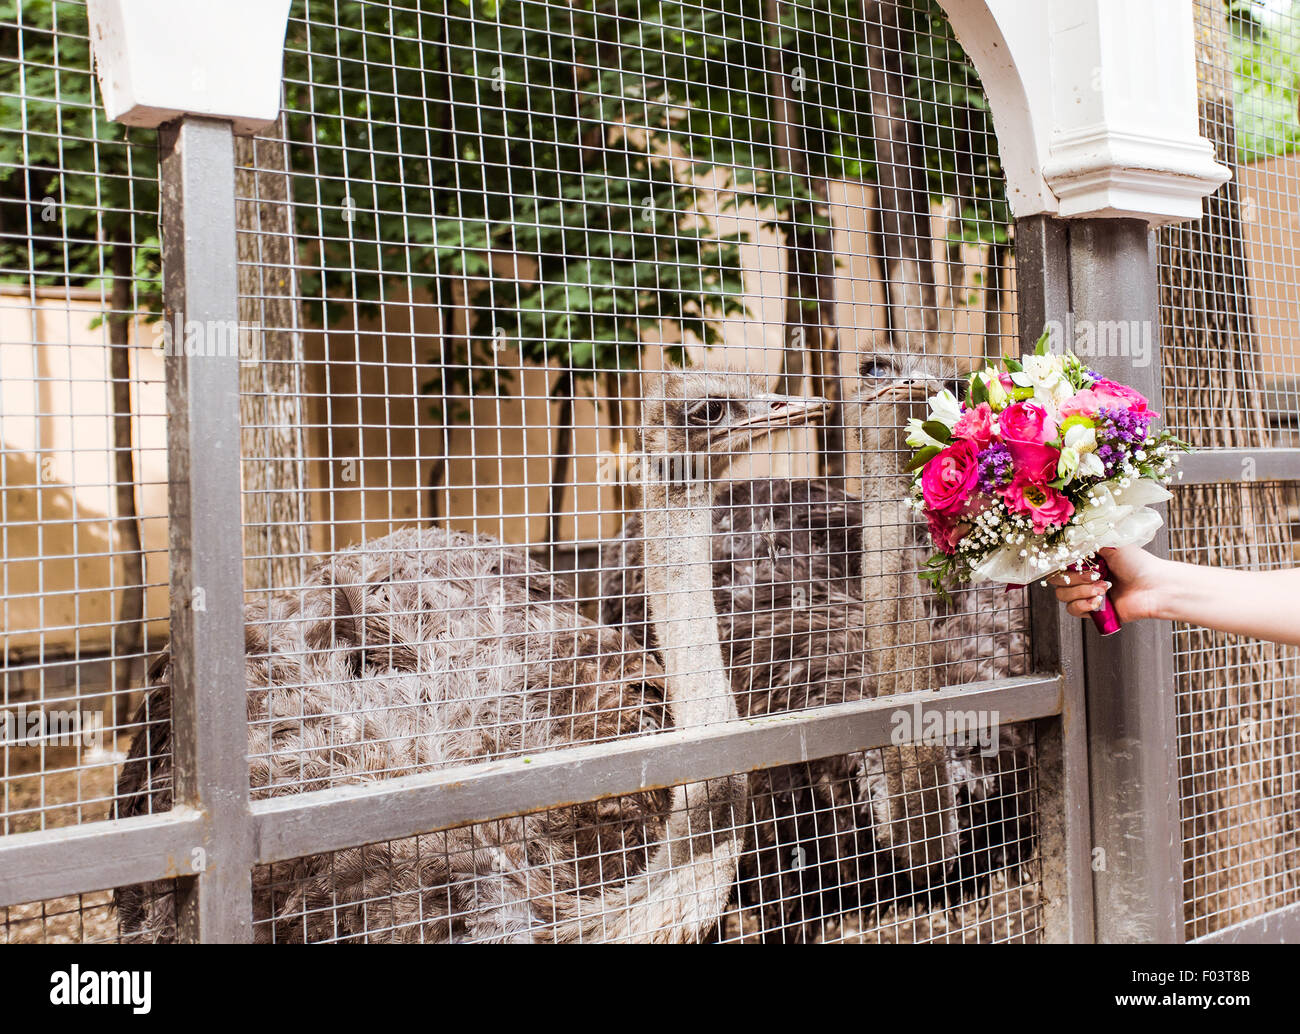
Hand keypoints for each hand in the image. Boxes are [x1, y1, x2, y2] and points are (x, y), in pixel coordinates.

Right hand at [1046, 545, 1164, 622]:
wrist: (1155, 587)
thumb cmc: (1138, 564)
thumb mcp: (1111, 544)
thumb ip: (1086, 542)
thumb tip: (1067, 540)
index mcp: (1087, 561)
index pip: (1060, 563)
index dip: (1061, 564)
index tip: (1071, 562)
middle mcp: (1084, 577)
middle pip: (1057, 581)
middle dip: (1073, 579)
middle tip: (1095, 576)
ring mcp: (1087, 594)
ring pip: (1063, 596)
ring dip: (1081, 592)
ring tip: (1104, 589)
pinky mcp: (1093, 611)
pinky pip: (1073, 610)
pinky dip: (1084, 605)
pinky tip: (1100, 601)